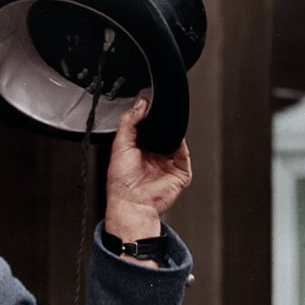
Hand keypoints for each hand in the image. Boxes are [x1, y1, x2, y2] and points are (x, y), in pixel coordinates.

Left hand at [104, 98, 192, 242]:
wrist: (133, 201)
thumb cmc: (121, 183)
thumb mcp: (120, 144)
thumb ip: (129, 122)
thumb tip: (140, 104)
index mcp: (138, 150)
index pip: (146, 128)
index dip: (147, 116)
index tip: (147, 103)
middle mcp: (153, 156)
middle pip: (163, 133)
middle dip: (161, 123)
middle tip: (157, 113)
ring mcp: (167, 163)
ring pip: (176, 140)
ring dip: (173, 131)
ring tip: (165, 126)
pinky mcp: (180, 171)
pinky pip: (185, 152)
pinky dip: (182, 142)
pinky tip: (174, 137)